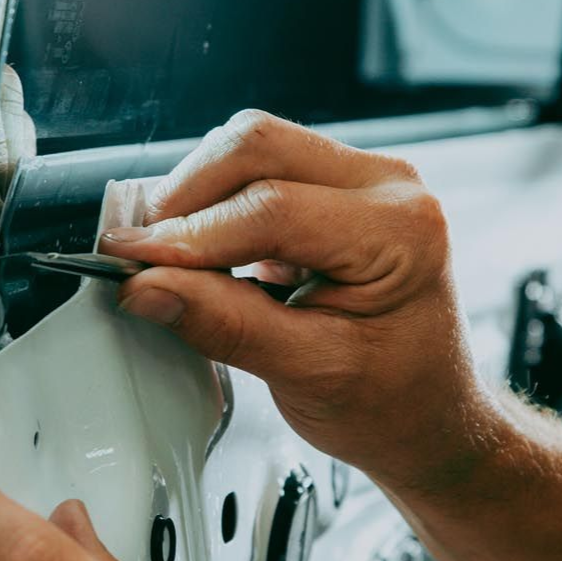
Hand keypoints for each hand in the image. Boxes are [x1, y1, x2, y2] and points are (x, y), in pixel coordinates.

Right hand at [99, 110, 490, 494]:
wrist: (429, 414)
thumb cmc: (394, 402)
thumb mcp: (309, 374)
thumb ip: (225, 325)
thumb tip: (148, 288)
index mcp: (399, 231)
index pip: (271, 208)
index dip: (189, 237)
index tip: (132, 264)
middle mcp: (388, 186)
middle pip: (257, 146)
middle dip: (185, 196)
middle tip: (138, 251)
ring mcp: (364, 180)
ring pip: (253, 147)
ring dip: (197, 196)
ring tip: (166, 256)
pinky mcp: (336, 188)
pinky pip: (261, 168)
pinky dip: (216, 204)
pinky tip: (197, 251)